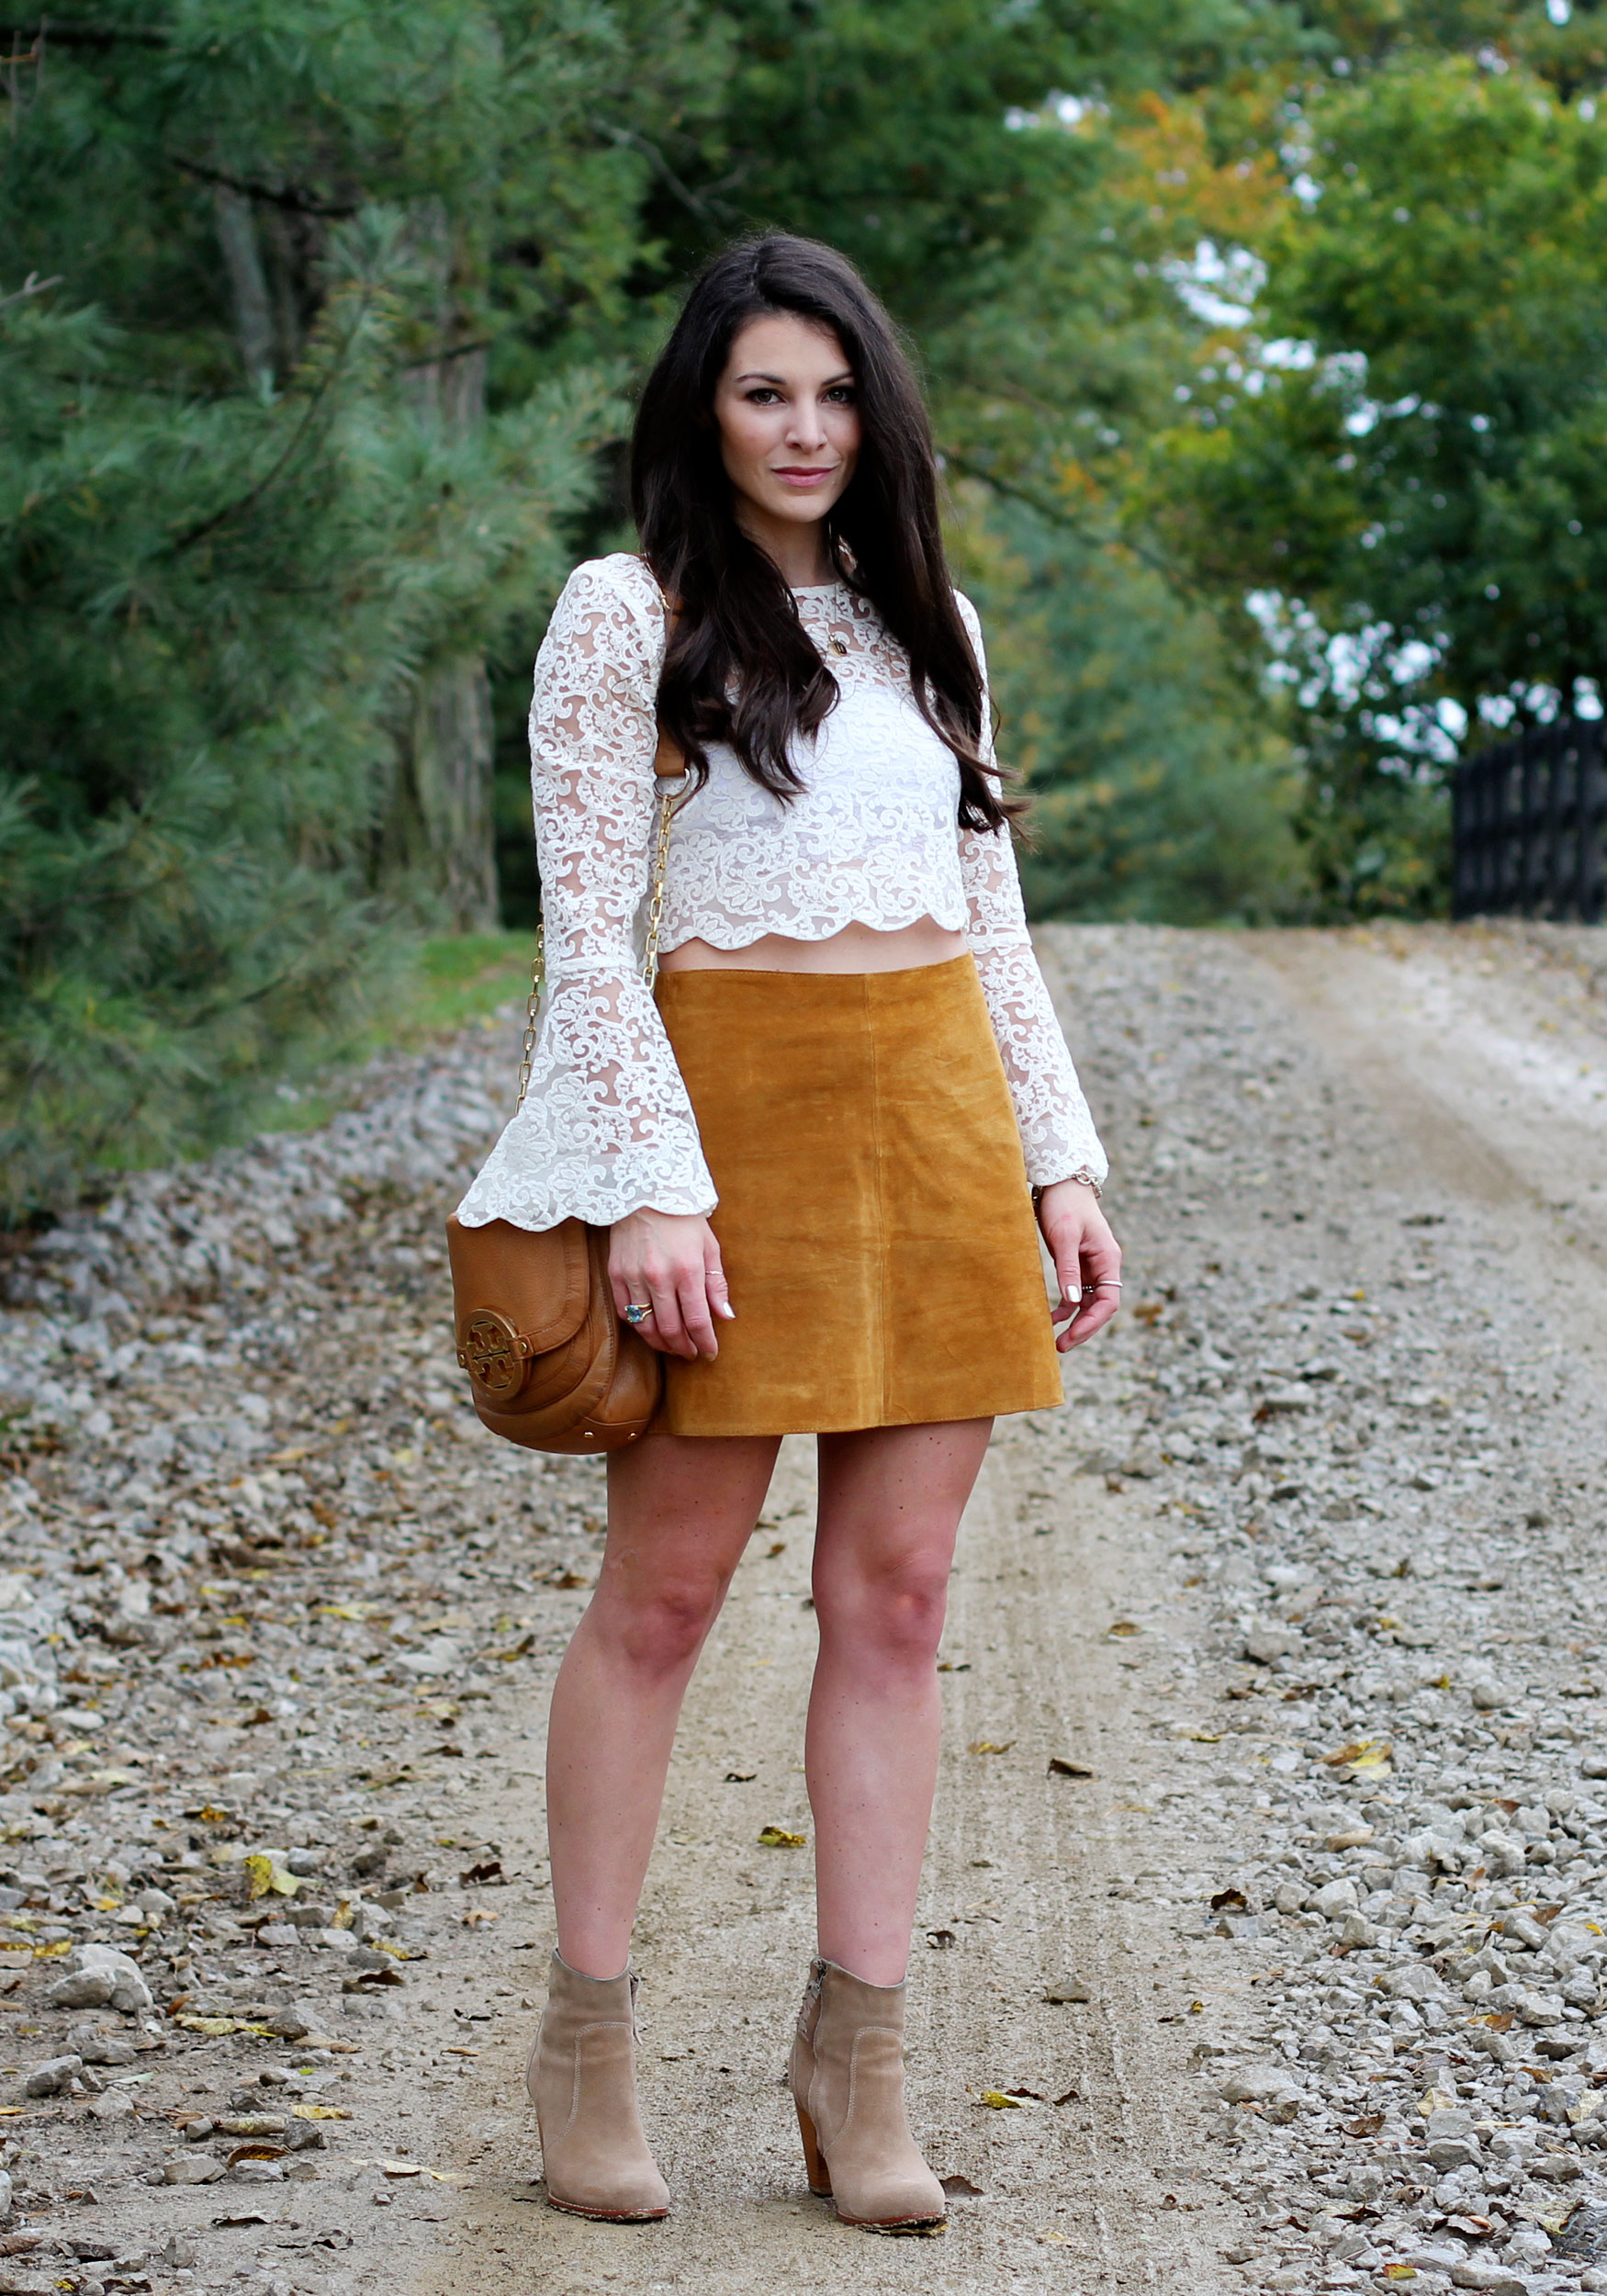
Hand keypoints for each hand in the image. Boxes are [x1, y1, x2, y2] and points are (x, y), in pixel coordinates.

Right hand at [608, 1210, 732, 1359]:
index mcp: (688, 1270)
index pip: (698, 1320)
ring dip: (660, 1343)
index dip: (705, 1342)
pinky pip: (625, 1312)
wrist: (645, 1191)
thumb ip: (717, 1284)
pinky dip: (638, 1325)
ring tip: (672, 1346)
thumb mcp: (709, 1246)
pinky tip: (649, 1326)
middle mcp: (660, 1277)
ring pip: (645, 1326)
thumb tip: (725, 1316)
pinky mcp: (616, 1273)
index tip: (710, 1353)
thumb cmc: (683, 1219)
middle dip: (683, 1348)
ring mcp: (634, 1276)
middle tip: (691, 1353)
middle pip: (671, 1329)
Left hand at [1037, 1178, 1120, 1352]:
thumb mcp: (1065, 1236)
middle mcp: (1104, 1266)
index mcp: (1108, 1260)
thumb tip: (1071, 1301)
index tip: (1072, 1336)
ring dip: (1074, 1322)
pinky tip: (1051, 1317)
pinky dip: (1066, 1307)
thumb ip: (1068, 1268)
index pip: (1108, 1301)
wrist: (1061, 1183)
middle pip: (1100, 1307)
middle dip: (1083, 1328)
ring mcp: (1092, 1266)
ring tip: (1056, 1340)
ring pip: (1088, 1303)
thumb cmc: (1065, 1204)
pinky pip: (1077, 1293)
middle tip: (1061, 1347)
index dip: (1092, 1323)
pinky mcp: (1078, 1264)